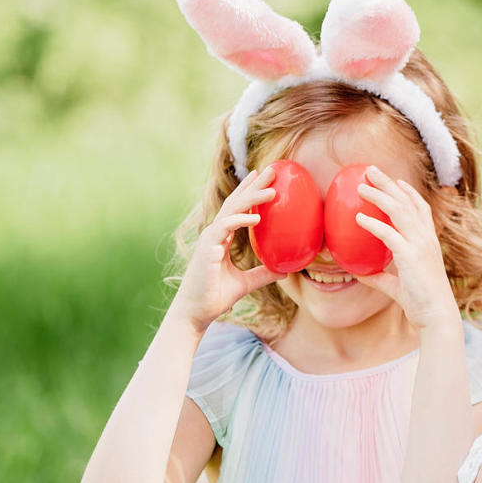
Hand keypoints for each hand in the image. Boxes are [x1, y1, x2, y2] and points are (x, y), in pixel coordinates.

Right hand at [172, 165, 286, 332]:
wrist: (196, 313)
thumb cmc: (215, 297)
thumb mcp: (246, 283)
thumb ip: (263, 274)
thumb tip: (285, 270)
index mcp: (221, 238)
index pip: (236, 208)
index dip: (248, 191)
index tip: (263, 176)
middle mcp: (215, 234)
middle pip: (236, 202)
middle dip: (254, 185)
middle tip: (272, 169)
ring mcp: (210, 239)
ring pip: (231, 211)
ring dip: (251, 198)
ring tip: (272, 191)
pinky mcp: (207, 249)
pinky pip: (224, 228)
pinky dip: (239, 220)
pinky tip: (256, 217)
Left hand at [353, 166, 460, 331]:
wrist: (436, 316)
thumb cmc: (421, 303)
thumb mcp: (397, 287)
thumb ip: (380, 278)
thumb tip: (360, 274)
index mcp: (428, 242)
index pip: (421, 209)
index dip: (408, 193)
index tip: (396, 181)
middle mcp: (426, 238)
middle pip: (407, 201)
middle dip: (389, 183)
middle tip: (371, 169)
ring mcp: (420, 245)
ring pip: (399, 210)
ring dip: (379, 194)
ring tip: (362, 186)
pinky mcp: (411, 256)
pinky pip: (389, 234)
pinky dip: (373, 224)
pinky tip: (358, 218)